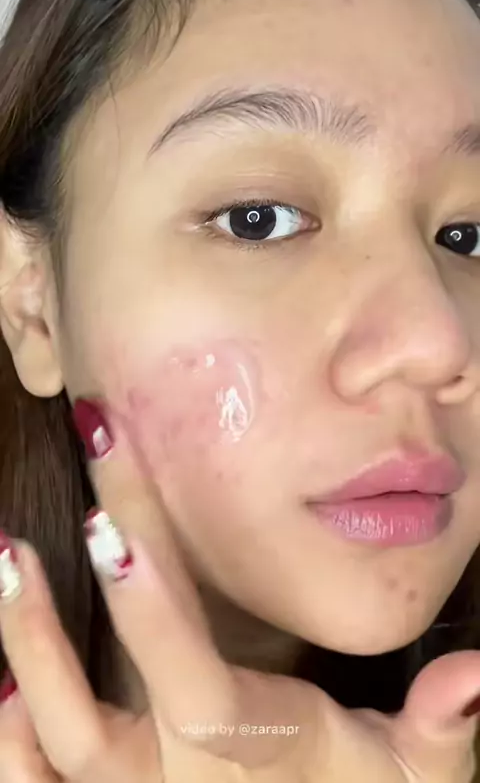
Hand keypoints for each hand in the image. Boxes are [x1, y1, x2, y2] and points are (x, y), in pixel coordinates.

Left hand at [0, 399, 478, 782]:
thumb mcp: (415, 781)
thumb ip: (443, 732)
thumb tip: (479, 669)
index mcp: (244, 751)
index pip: (185, 673)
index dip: (145, 606)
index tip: (102, 523)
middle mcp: (172, 782)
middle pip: (94, 707)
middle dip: (50, 615)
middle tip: (13, 533)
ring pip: (50, 743)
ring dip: (19, 651)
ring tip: (0, 561)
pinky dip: (11, 734)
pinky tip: (0, 678)